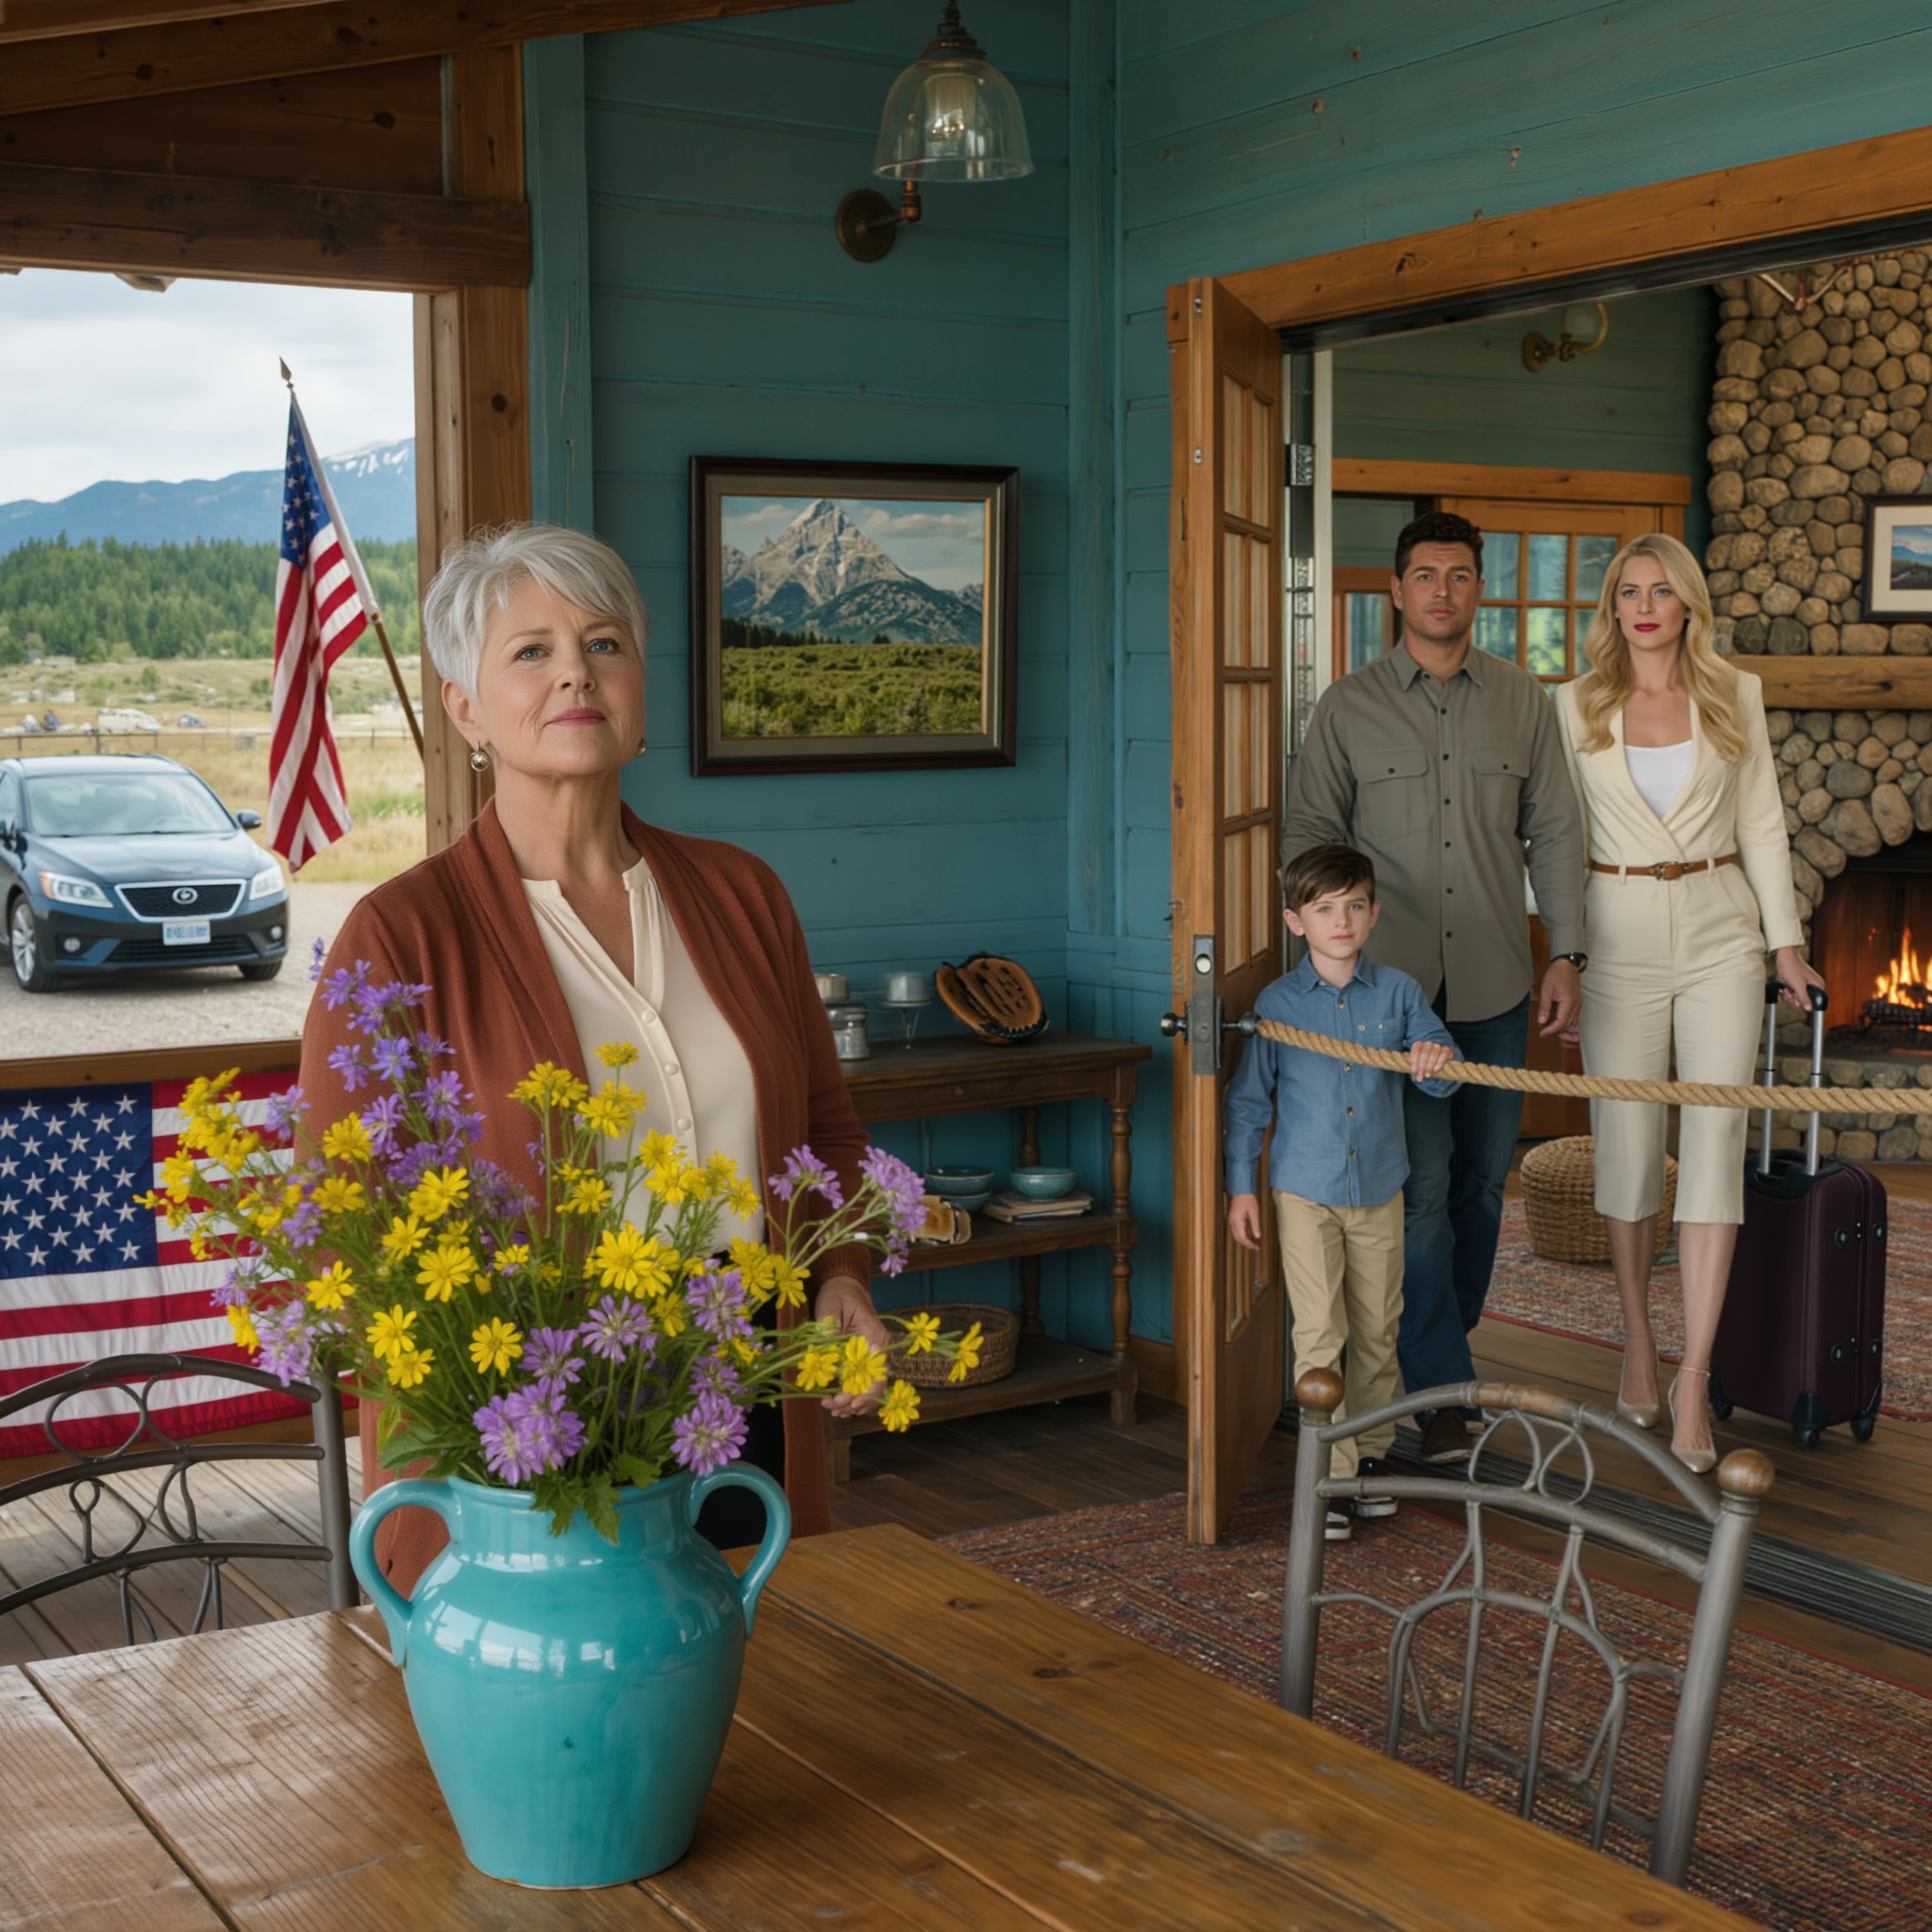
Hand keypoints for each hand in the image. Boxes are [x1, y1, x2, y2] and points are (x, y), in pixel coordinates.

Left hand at [814, 1275, 891, 1416]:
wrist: (842, 1285)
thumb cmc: (837, 1293)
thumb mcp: (830, 1307)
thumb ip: (829, 1331)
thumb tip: (825, 1357)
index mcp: (875, 1336)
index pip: (877, 1372)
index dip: (865, 1392)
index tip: (847, 1403)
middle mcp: (877, 1349)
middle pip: (874, 1385)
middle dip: (854, 1401)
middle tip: (832, 1408)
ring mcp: (870, 1356)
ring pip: (867, 1388)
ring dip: (852, 1402)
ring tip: (832, 1409)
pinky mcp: (860, 1359)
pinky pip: (859, 1382)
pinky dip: (849, 1395)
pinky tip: (836, 1404)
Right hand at [1227, 1193, 1261, 1251]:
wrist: (1240, 1189)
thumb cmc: (1248, 1199)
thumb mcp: (1254, 1211)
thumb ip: (1255, 1225)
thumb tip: (1257, 1236)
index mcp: (1237, 1221)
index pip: (1242, 1238)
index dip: (1249, 1244)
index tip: (1257, 1247)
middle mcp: (1232, 1222)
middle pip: (1238, 1238)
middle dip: (1246, 1244)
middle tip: (1256, 1247)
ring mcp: (1231, 1220)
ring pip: (1236, 1235)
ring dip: (1244, 1240)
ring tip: (1253, 1243)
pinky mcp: (1232, 1218)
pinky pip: (1236, 1230)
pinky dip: (1242, 1235)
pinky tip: (1248, 1235)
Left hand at [1409, 1039, 1453, 1083]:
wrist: (1439, 1061)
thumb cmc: (1426, 1064)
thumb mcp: (1419, 1066)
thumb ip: (1417, 1071)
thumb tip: (1417, 1079)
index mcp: (1418, 1045)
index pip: (1415, 1051)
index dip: (1414, 1062)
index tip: (1414, 1072)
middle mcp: (1427, 1043)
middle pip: (1424, 1053)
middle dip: (1422, 1066)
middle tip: (1422, 1076)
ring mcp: (1438, 1045)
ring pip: (1433, 1054)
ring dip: (1430, 1066)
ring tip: (1428, 1075)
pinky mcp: (1446, 1049)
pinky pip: (1443, 1054)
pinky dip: (1439, 1063)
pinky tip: (1436, 1070)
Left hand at [1537, 959, 1581, 1038]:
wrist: (1566, 965)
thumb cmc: (1556, 975)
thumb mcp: (1546, 990)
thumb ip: (1544, 1007)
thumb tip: (1542, 1021)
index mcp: (1568, 1002)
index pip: (1561, 1023)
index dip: (1551, 1031)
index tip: (1542, 1033)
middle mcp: (1576, 1006)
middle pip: (1568, 1027)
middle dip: (1557, 1033)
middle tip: (1545, 1033)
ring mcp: (1578, 1005)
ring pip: (1573, 1024)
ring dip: (1563, 1030)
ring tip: (1551, 1030)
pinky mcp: (1577, 1004)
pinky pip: (1574, 1018)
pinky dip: (1567, 1024)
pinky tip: (1559, 1025)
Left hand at [1774, 946, 1826, 1014]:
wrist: (1783, 956)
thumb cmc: (1792, 967)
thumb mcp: (1798, 985)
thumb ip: (1804, 998)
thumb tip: (1809, 1009)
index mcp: (1818, 986)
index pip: (1816, 1002)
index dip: (1805, 1004)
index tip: (1797, 1000)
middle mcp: (1813, 986)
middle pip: (1804, 1002)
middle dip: (1794, 999)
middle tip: (1789, 993)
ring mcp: (1804, 986)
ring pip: (1796, 999)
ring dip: (1789, 996)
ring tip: (1786, 989)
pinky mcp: (1796, 985)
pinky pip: (1792, 994)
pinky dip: (1786, 992)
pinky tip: (1783, 988)